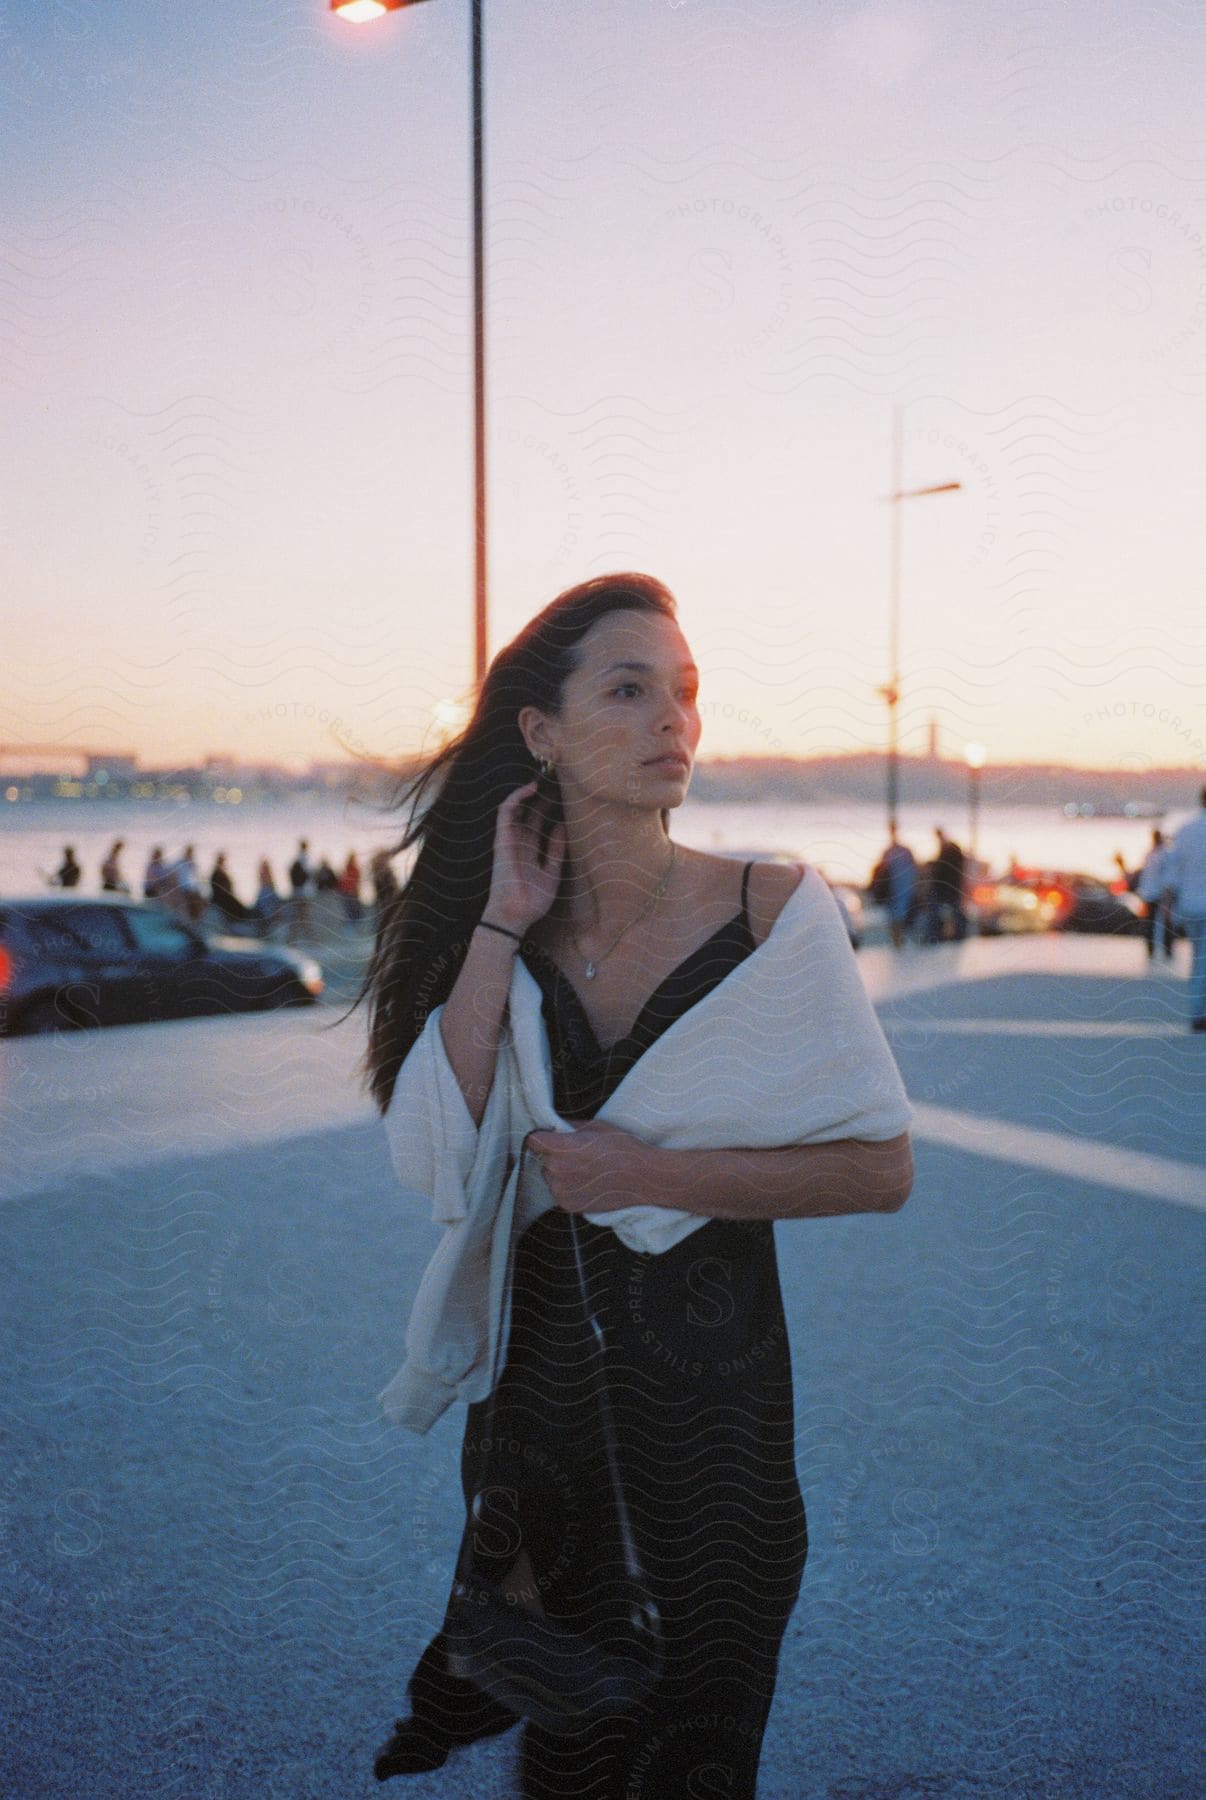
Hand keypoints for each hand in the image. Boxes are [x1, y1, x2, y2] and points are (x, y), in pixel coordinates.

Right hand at [485, 780, 566, 932]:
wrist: (516, 915)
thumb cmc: (533, 901)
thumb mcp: (553, 874)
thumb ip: (556, 850)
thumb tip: (563, 826)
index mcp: (531, 849)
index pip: (540, 820)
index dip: (551, 806)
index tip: (566, 792)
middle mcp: (520, 841)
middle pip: (530, 811)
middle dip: (543, 795)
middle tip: (559, 779)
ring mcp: (510, 838)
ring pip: (516, 807)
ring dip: (528, 791)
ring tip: (545, 777)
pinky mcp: (502, 838)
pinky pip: (505, 812)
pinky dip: (516, 797)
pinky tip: (531, 788)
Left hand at [524, 1120, 662, 1213]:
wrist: (642, 1178)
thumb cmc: (622, 1147)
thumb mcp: (595, 1127)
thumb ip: (568, 1127)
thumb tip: (554, 1127)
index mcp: (560, 1149)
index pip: (532, 1140)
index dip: (541, 1137)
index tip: (551, 1137)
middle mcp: (555, 1171)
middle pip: (543, 1159)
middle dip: (555, 1155)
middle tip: (579, 1153)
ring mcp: (560, 1191)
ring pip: (550, 1177)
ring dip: (561, 1172)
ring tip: (587, 1170)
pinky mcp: (568, 1205)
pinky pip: (560, 1192)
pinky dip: (569, 1187)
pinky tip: (589, 1182)